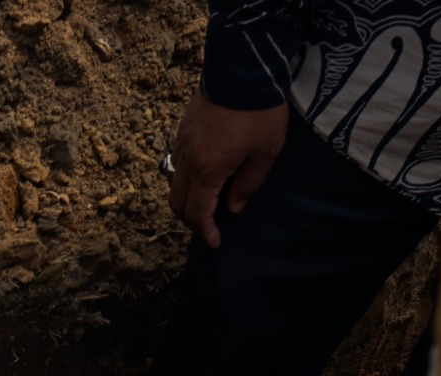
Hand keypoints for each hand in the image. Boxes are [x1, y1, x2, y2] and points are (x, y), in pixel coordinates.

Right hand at [166, 95, 287, 246]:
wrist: (241, 68)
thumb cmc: (258, 113)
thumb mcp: (265, 152)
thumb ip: (249, 184)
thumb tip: (235, 206)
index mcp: (208, 171)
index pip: (198, 213)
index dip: (205, 232)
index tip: (215, 243)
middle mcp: (188, 161)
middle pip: (177, 203)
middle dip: (190, 220)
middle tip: (209, 225)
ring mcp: (181, 143)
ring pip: (175, 182)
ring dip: (186, 198)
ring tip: (206, 199)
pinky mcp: (183, 129)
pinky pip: (178, 162)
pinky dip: (187, 176)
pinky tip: (204, 171)